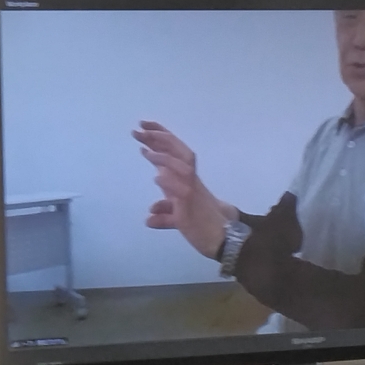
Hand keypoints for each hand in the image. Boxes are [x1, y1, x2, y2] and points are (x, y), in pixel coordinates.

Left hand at [132, 121, 225, 258]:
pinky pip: (183, 190)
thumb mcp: (181, 219)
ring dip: (164, 156)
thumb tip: (150, 215)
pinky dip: (170, 181)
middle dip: (160, 137)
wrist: (224, 239)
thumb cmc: (205, 226)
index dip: (162, 137)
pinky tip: (158, 176)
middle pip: (179, 152)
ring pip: (182, 166)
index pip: (176, 153)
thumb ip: (166, 214)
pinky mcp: (193, 206)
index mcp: (189, 180)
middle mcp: (192, 182)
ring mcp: (193, 192)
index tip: (145, 125)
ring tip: (145, 149)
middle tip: (140, 127)